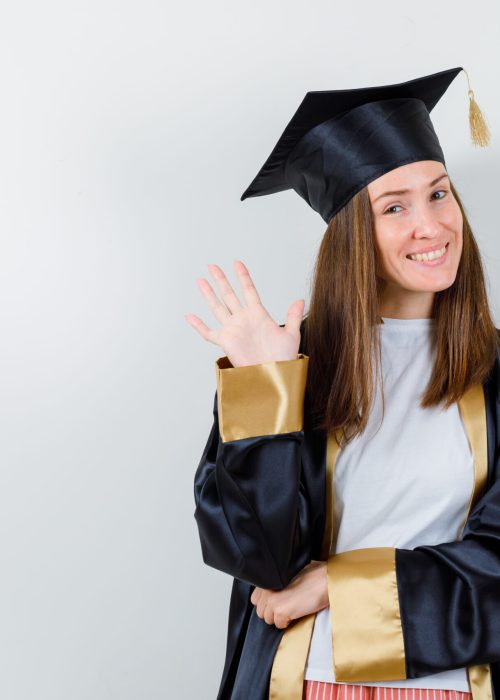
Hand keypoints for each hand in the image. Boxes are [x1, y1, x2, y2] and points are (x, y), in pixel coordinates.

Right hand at [184, 260, 304, 366]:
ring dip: (209, 294)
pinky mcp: (226, 342)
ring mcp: (233, 329)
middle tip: (212, 266)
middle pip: (229, 295)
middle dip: (221, 280)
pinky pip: (209, 333)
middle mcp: (243, 319)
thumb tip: (300, 300)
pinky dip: (198, 326)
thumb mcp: (292, 335)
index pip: (248, 290)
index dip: (243, 276)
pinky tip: (189, 316)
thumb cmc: (283, 358)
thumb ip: (293, 317)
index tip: (237, 263)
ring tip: (201, 281)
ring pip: (217, 307)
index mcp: (258, 314)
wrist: (273, 375)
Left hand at [250, 560, 328, 628]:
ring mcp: (272, 601)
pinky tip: (295, 613)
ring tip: (291, 610)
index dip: (266, 603)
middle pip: (260, 611)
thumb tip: (277, 591)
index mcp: (268, 579)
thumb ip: (279, 582)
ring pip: (268, 619)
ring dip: (279, 618)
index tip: (276, 602)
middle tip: (286, 608)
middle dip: (272, 612)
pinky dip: (287, 622)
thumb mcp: (291, 573)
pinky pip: (279, 624)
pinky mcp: (281, 612)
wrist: (324, 581)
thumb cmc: (313, 574)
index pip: (255, 599)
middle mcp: (267, 590)